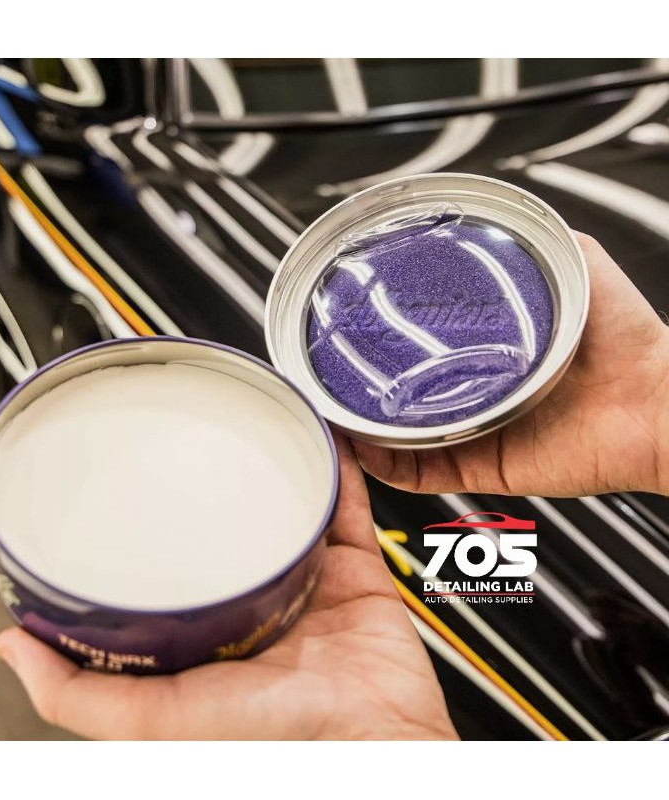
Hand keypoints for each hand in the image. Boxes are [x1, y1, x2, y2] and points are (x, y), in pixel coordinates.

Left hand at [0, 434, 456, 739]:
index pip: (169, 573)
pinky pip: (343, 505)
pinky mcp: (354, 569)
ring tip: (245, 429)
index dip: (144, 534)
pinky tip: (317, 438)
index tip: (121, 495)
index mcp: (210, 637)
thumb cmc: (273, 742)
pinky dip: (334, 469)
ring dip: (268, 470)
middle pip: (226, 532)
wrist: (373, 742)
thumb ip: (81, 694)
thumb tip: (11, 649)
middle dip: (207, 492)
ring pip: (282, 509)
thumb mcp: (157, 721)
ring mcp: (306, 582)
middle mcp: (256, 605)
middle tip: (183, 448)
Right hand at [354, 233, 668, 497]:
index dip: (388, 341)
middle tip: (331, 372)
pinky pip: (425, 473)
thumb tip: (504, 218)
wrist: (657, 404)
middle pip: (405, 394)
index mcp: (492, 352)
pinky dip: (388, 466)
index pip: (426, 347)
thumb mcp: (578, 269)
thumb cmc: (628, 340)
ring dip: (364, 428)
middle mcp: (479, 392)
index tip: (357, 330)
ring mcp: (477, 432)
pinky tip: (363, 447)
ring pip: (403, 438)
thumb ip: (541, 245)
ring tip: (332, 408)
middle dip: (364, 388)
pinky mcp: (483, 466)